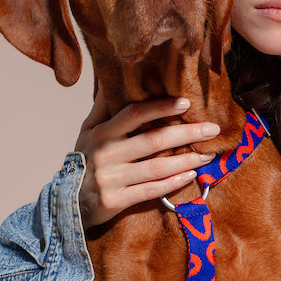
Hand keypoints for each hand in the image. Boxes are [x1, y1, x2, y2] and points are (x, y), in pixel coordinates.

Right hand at [75, 88, 220, 227]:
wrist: (67, 201)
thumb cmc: (84, 161)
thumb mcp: (87, 131)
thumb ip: (103, 108)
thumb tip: (114, 79)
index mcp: (101, 133)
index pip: (134, 114)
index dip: (160, 107)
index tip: (186, 102)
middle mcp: (106, 154)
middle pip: (152, 140)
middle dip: (186, 133)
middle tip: (212, 129)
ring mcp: (111, 178)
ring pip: (156, 168)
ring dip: (186, 160)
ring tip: (209, 155)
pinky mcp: (116, 200)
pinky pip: (151, 191)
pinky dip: (173, 183)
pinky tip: (191, 176)